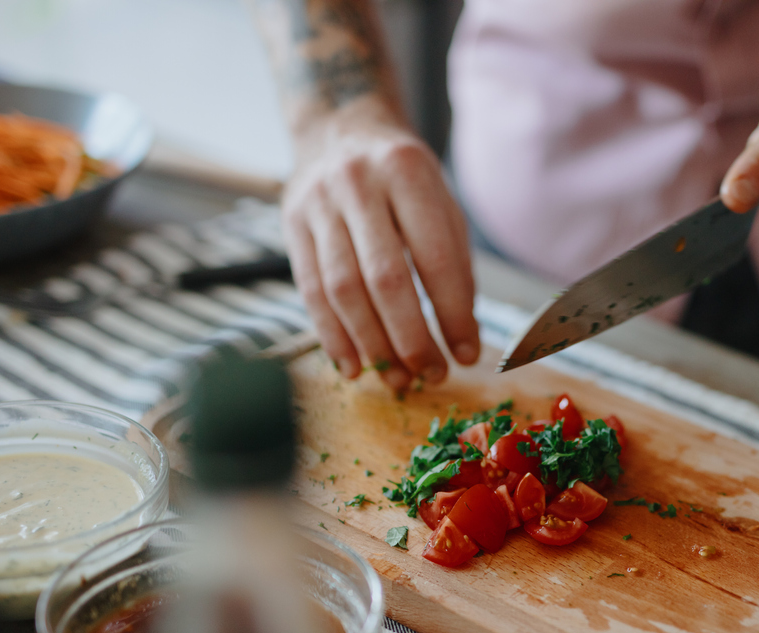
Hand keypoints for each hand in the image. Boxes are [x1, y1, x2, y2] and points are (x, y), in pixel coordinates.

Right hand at [283, 97, 480, 389]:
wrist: (340, 128)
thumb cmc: (404, 178)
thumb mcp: (440, 202)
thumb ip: (453, 262)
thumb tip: (461, 335)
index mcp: (408, 171)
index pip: (435, 256)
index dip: (453, 313)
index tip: (467, 354)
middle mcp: (358, 183)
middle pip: (385, 279)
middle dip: (411, 338)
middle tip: (431, 374)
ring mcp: (318, 203)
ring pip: (343, 290)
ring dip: (372, 345)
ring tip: (397, 379)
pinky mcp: (291, 224)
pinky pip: (310, 291)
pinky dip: (333, 336)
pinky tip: (354, 366)